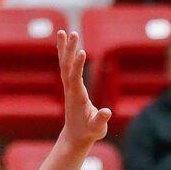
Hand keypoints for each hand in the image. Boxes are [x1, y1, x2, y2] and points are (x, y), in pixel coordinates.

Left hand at [56, 30, 109, 149]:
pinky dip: (65, 55)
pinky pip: (66, 67)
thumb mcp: (97, 128)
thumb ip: (101, 120)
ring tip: (63, 32)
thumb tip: (106, 112)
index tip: (81, 50)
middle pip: (67, 66)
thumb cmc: (88, 132)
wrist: (75, 137)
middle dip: (69, 50)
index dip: (78, 65)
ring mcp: (68, 87)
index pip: (75, 77)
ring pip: (64, 64)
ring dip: (64, 48)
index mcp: (77, 97)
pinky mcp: (70, 86)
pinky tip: (64, 45)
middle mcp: (70, 89)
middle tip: (72, 33)